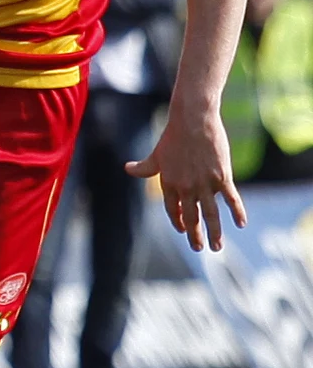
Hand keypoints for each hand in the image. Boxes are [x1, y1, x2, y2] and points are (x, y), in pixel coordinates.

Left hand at [126, 106, 245, 253]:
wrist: (193, 119)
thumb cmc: (174, 136)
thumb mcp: (157, 154)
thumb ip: (144, 168)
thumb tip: (127, 168)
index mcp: (169, 183)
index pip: (173, 210)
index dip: (178, 222)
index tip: (183, 230)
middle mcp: (186, 187)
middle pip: (191, 217)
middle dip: (195, 235)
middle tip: (200, 247)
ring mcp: (205, 183)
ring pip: (210, 215)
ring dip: (214, 233)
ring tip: (216, 247)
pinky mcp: (222, 177)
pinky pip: (231, 199)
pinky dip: (237, 212)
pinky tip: (241, 224)